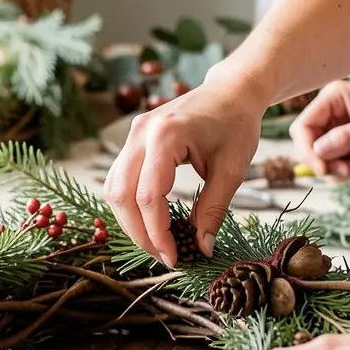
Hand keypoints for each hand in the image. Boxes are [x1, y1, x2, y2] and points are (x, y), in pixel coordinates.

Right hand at [104, 78, 264, 266]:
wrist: (231, 92)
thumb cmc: (236, 124)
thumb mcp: (231, 170)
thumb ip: (213, 210)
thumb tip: (202, 248)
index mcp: (166, 136)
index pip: (148, 196)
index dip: (157, 233)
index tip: (174, 258)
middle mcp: (141, 133)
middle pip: (122, 195)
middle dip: (139, 233)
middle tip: (164, 256)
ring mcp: (133, 134)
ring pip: (113, 188)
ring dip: (130, 221)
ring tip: (156, 242)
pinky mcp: (133, 139)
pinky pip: (118, 177)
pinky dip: (129, 204)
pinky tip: (149, 220)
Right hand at [289, 80, 349, 179]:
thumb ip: (346, 138)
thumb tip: (318, 152)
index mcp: (332, 100)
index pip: (303, 127)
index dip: (308, 150)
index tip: (324, 169)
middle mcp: (331, 116)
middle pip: (309, 147)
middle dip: (327, 163)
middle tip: (349, 171)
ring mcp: (340, 133)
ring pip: (323, 161)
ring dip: (340, 170)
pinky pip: (337, 167)